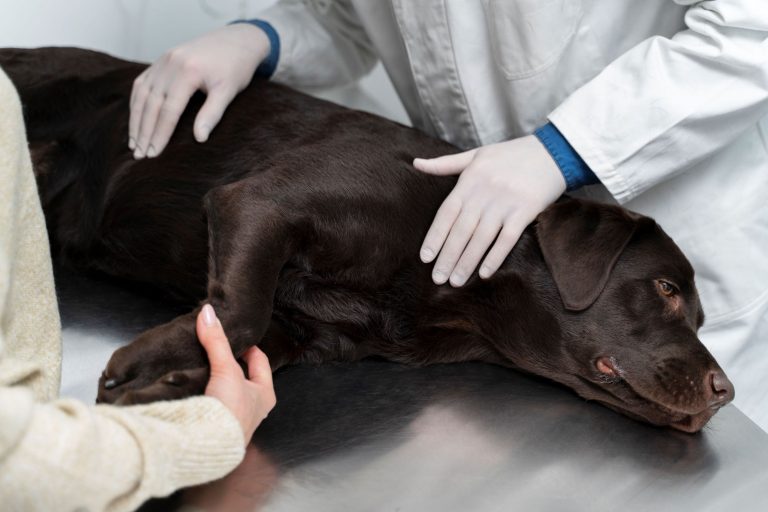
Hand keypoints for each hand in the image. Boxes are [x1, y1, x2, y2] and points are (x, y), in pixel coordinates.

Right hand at [129, 23, 270, 158]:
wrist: (237, 40)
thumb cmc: (235, 68)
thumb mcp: (228, 91)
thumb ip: (212, 114)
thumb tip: (199, 139)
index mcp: (188, 71)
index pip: (169, 110)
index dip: (160, 134)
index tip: (153, 154)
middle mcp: (171, 63)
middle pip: (151, 103)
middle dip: (143, 131)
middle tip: (139, 155)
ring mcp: (163, 59)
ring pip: (142, 93)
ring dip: (135, 119)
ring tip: (133, 143)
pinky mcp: (161, 60)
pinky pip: (142, 82)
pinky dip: (137, 103)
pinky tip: (135, 120)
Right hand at [198, 304, 275, 442]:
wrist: (208, 446)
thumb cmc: (229, 411)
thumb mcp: (225, 369)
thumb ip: (216, 341)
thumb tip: (208, 312)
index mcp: (265, 394)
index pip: (259, 362)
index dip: (248, 347)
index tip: (235, 336)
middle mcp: (253, 409)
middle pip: (242, 377)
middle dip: (230, 364)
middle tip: (216, 349)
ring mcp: (234, 420)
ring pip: (227, 392)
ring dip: (216, 381)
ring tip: (202, 366)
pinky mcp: (216, 429)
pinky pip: (212, 406)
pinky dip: (204, 395)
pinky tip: (193, 389)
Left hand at [414, 135, 565, 286]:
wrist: (552, 152)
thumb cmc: (511, 155)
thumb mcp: (476, 155)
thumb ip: (445, 164)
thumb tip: (415, 163)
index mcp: (470, 180)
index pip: (446, 213)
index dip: (435, 236)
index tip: (425, 258)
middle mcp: (485, 192)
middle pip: (461, 230)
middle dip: (448, 256)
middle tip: (437, 279)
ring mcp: (505, 202)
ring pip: (481, 238)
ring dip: (467, 262)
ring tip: (456, 281)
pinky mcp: (526, 210)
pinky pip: (507, 238)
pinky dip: (495, 257)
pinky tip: (484, 273)